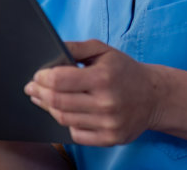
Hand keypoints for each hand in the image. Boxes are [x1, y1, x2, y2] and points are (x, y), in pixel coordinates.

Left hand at [25, 40, 165, 146]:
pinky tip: (66, 113)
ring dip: (49, 108)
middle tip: (31, 88)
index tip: (37, 75)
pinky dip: (67, 123)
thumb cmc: (125, 71)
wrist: (155, 97)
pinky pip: (76, 134)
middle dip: (39, 93)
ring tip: (43, 99)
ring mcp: (109, 123)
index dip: (42, 77)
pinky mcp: (110, 139)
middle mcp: (106, 102)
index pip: (59, 80)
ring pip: (64, 118)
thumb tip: (51, 50)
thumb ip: (76, 48)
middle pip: (57, 101)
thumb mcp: (104, 50)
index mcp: (103, 78)